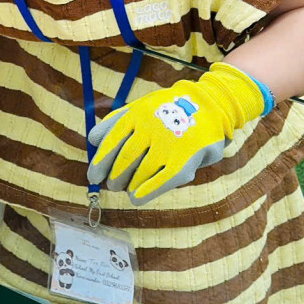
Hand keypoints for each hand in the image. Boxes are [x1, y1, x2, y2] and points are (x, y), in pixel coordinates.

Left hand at [87, 62, 266, 204]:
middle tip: (112, 185)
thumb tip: (92, 141)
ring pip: (140, 173)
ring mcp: (168, 144)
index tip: (93, 177)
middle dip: (114, 177)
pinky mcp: (185, 160)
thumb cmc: (167, 111)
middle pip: (124, 160)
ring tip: (126, 188)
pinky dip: (145, 192)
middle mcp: (151, 128)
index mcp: (137, 114)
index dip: (99, 163)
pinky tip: (136, 198)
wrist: (211, 105)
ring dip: (128, 185)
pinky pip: (160, 182)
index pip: (111, 142)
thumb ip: (115, 122)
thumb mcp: (140, 107)